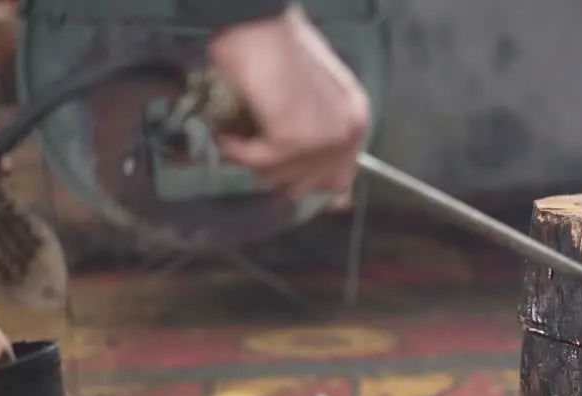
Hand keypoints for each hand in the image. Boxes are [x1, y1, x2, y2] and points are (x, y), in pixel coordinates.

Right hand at [206, 4, 368, 196]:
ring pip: (278, 178)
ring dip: (249, 157)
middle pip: (307, 186)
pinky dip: (234, 147)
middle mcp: (349, 133)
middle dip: (272, 170)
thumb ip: (313, 127)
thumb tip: (303, 171)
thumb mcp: (309, 93)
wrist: (258, 23)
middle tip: (251, 143)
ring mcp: (325, 138)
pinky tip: (226, 128)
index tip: (276, 170)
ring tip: (236, 128)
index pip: (339, 180)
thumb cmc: (276, 47)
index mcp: (355, 119)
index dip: (304, 179)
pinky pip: (256, 161)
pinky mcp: (295, 139)